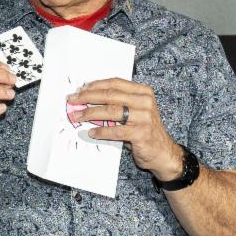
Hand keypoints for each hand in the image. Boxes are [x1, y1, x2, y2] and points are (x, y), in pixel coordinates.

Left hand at [67, 79, 182, 178]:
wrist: (162, 152)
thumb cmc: (144, 130)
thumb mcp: (134, 111)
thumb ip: (118, 103)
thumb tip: (88, 98)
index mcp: (143, 92)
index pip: (115, 83)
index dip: (96, 85)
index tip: (80, 89)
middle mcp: (145, 102)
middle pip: (110, 95)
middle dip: (88, 97)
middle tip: (72, 100)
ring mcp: (144, 117)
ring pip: (111, 111)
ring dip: (90, 113)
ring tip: (77, 116)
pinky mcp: (141, 133)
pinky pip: (116, 131)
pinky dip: (101, 131)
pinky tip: (91, 132)